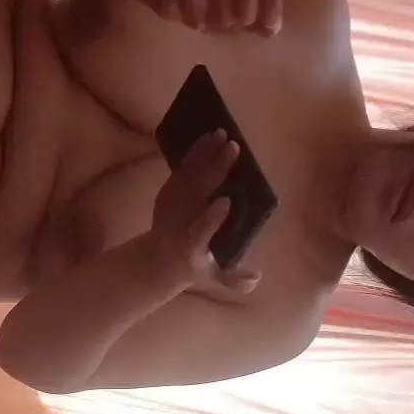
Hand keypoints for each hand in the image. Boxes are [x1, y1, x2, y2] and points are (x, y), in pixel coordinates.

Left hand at [149, 131, 261, 296]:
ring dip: (204, 153)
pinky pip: (180, 169)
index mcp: (191, 246)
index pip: (199, 231)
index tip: (226, 202)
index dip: (211, 218)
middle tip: (233, 149)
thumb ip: (234, 279)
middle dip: (213, 170)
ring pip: (186, 175)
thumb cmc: (195, 266)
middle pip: (194, 193)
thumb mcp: (213, 277)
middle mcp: (178, 222)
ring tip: (222, 135)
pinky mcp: (166, 191)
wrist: (157, 258)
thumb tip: (257, 278)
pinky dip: (194, 152)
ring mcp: (169, 205)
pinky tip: (209, 136)